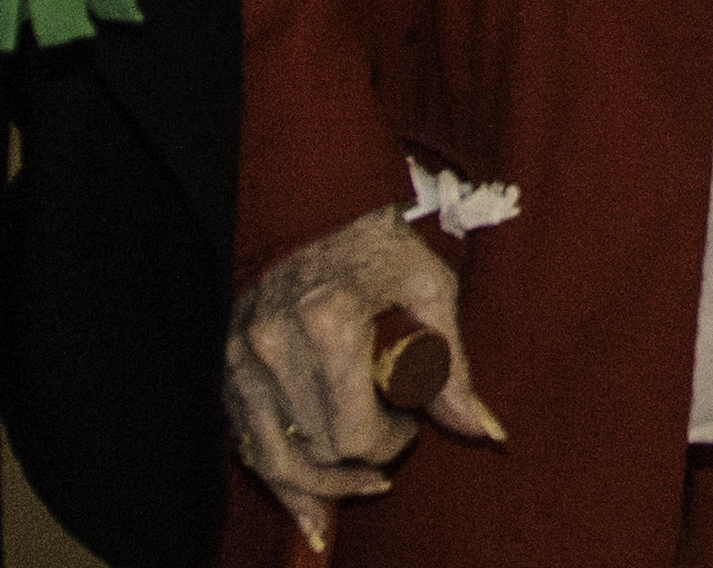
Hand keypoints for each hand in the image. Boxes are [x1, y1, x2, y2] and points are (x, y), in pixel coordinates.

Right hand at [224, 207, 504, 557]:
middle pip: (320, 450)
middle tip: (390, 431)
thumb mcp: (430, 291)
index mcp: (330, 322)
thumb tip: (486, 432)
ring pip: (277, 460)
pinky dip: (279, 478)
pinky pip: (247, 444)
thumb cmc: (383, 247)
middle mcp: (276, 344)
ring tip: (359, 479)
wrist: (316, 209)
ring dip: (321, 482)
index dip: (390, 442)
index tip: (411, 422)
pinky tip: (311, 504)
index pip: (355, 433)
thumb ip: (454, 369)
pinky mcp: (227, 366)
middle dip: (361, 457)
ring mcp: (243, 357)